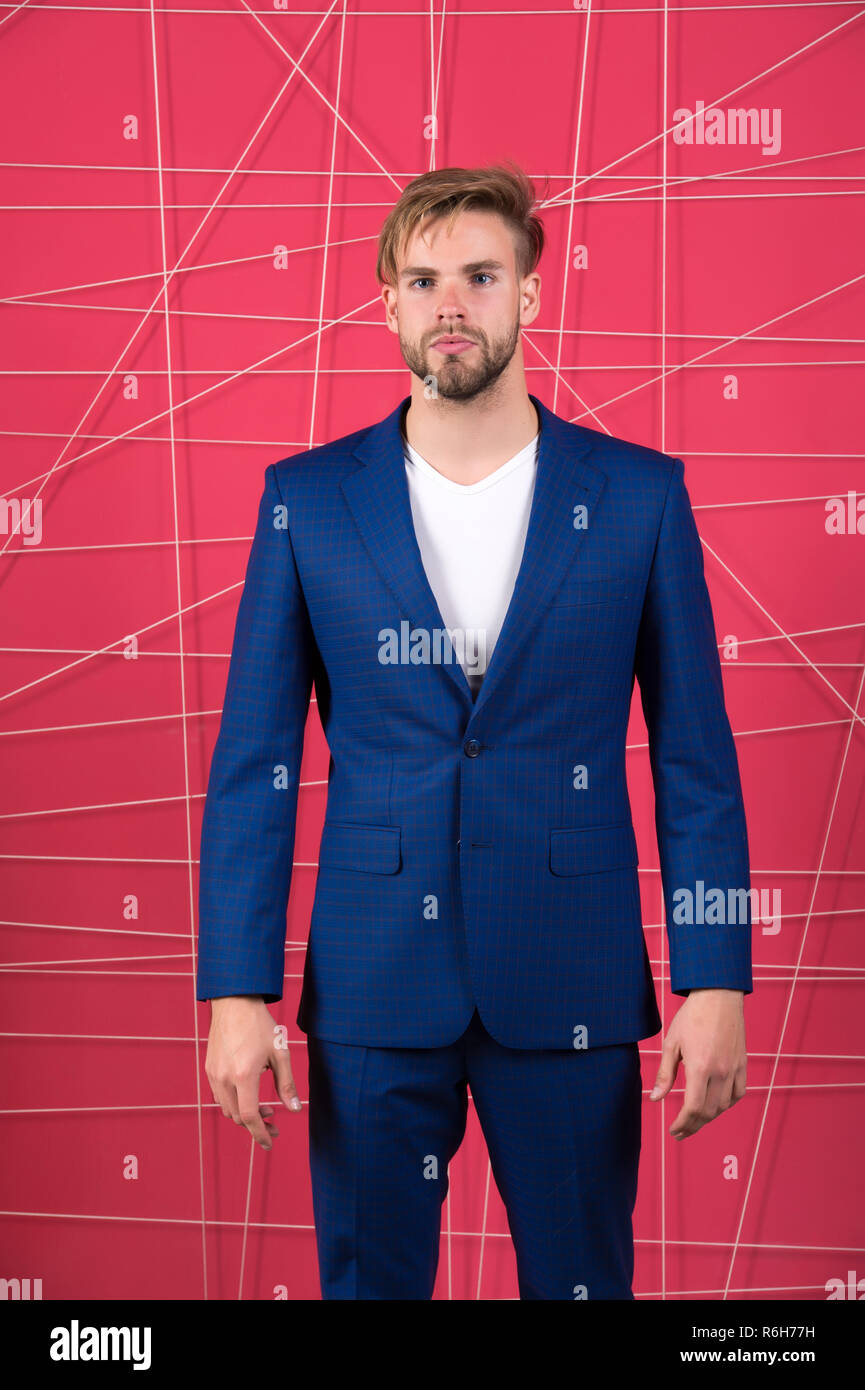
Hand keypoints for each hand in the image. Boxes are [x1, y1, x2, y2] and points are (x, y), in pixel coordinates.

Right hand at [205, 995, 302, 1150]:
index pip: (249, 1117)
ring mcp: (214, 1074)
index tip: (270, 1142)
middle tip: (275, 1121)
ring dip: (245, 1114)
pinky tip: (248, 1093)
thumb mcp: (280, 1053)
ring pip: (227, 1109)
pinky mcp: (209, 1069)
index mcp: (244, 1075)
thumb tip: (295, 1110)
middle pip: (238, 1117)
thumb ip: (287, 1084)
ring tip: (265, 1107)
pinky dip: (234, 1103)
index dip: (260, 1133)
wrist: (234, 1003)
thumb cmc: (260, 1026)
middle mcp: (224, 1078)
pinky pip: (219, 1096)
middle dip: (257, 1125)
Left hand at [649, 988, 746, 1139]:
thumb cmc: (691, 1017)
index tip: (673, 1131)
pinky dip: (726, 1104)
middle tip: (680, 1131)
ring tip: (694, 1120)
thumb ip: (665, 1074)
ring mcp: (734, 1069)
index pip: (692, 1108)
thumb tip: (655, 1099)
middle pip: (708, 1112)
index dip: (682, 1124)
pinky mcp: (742, 1065)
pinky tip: (715, 1104)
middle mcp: (720, 1072)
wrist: (718, 996)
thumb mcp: (671, 1043)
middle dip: (693, 1126)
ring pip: (723, 1106)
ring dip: (708, 1117)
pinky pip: (737, 1094)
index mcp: (699, 1067)